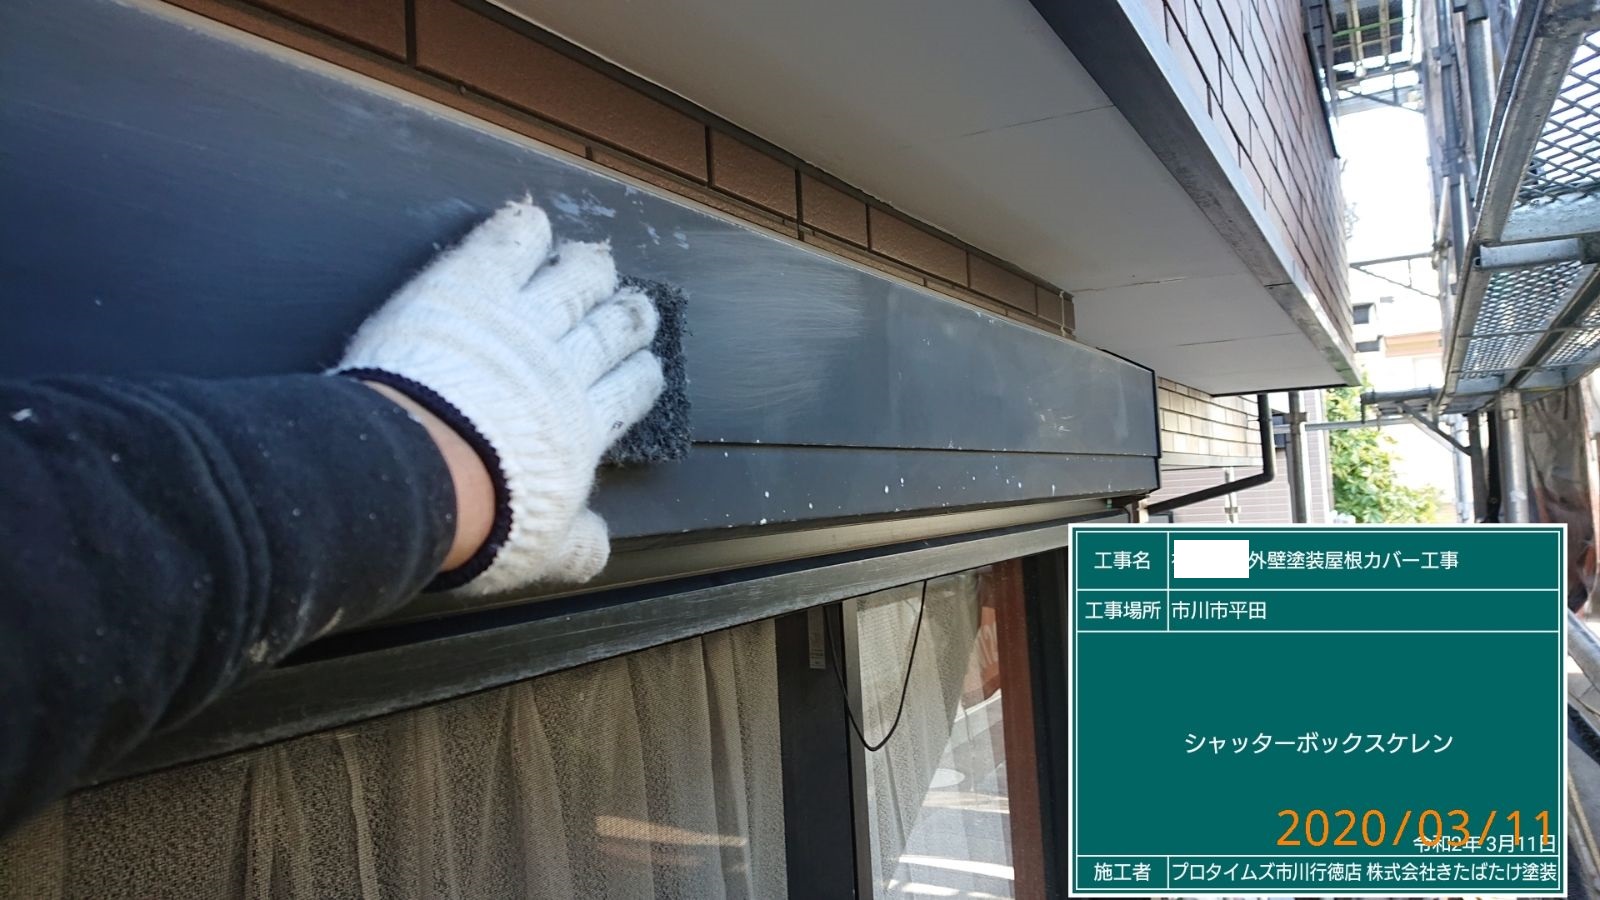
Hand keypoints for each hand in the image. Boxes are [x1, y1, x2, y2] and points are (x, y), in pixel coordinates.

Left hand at [338, 199, 662, 593]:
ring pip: (573, 280)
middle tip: (632, 303)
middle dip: (626, 314)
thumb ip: (575, 546)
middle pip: (613, 327)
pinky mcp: (474, 286)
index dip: (640, 371)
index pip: (629, 388)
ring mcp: (523, 320)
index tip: (643, 363)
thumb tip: (598, 552)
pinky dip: (523, 230)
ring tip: (593, 259)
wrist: (427, 468)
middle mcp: (566, 365)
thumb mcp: (539, 549)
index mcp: (585, 426)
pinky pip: (510, 246)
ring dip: (586, 268)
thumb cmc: (482, 517)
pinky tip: (530, 220)